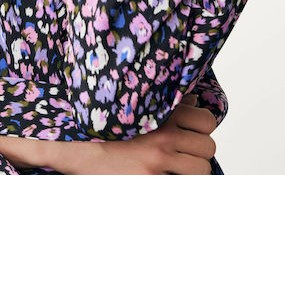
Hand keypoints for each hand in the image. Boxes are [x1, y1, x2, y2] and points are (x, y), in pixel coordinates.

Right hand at [72, 94, 216, 174]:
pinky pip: (183, 186)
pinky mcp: (149, 181)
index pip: (208, 121)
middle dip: (198, 153)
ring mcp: (157, 160)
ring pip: (202, 169)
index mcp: (162, 113)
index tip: (190, 135)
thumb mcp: (136, 107)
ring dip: (193, 172)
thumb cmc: (107, 128)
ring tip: (178, 171)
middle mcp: (163, 134)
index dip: (201, 130)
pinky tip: (167, 180)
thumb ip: (168, 104)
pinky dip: (179, 184)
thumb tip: (194, 100)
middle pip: (208, 147)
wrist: (76, 147)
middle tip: (183, 156)